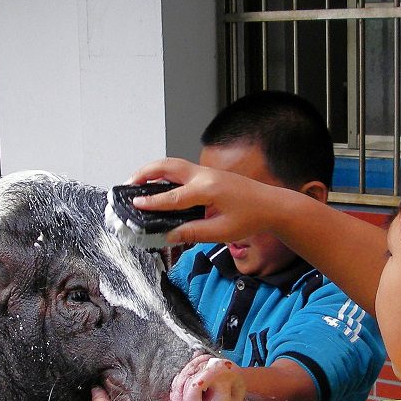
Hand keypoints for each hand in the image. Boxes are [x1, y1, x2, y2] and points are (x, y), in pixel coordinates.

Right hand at [127, 157, 285, 245]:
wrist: (271, 205)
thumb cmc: (251, 218)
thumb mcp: (222, 232)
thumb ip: (194, 233)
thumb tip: (169, 235)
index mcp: (208, 190)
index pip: (173, 196)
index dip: (152, 202)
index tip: (134, 204)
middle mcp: (205, 176)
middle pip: (168, 167)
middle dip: (145, 173)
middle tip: (128, 184)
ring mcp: (207, 172)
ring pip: (174, 164)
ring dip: (153, 170)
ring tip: (137, 181)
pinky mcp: (209, 175)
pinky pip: (181, 169)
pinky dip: (165, 173)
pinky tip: (158, 183)